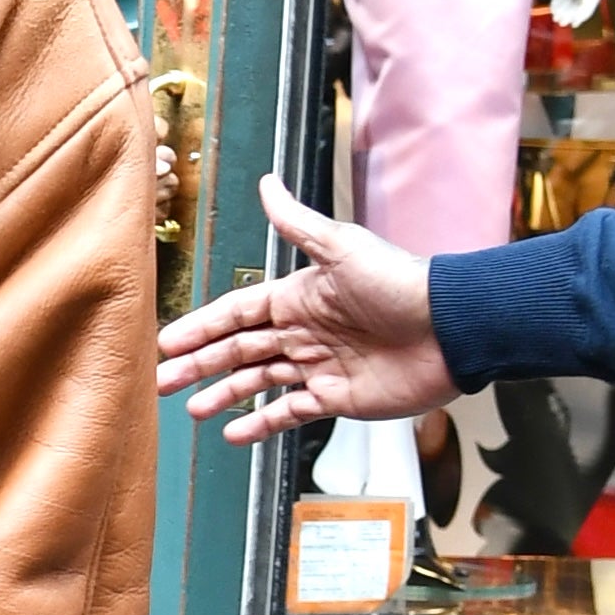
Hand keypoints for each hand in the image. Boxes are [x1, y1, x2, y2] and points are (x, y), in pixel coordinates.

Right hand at [157, 178, 453, 439]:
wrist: (451, 329)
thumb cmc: (400, 283)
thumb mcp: (341, 248)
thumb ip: (297, 223)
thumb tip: (266, 182)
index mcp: (298, 296)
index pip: (236, 313)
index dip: (201, 327)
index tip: (167, 343)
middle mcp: (304, 331)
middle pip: (239, 350)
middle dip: (199, 366)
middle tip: (163, 383)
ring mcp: (320, 366)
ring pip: (259, 382)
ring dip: (224, 394)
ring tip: (192, 409)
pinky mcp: (338, 398)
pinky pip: (291, 411)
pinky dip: (262, 423)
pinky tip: (235, 433)